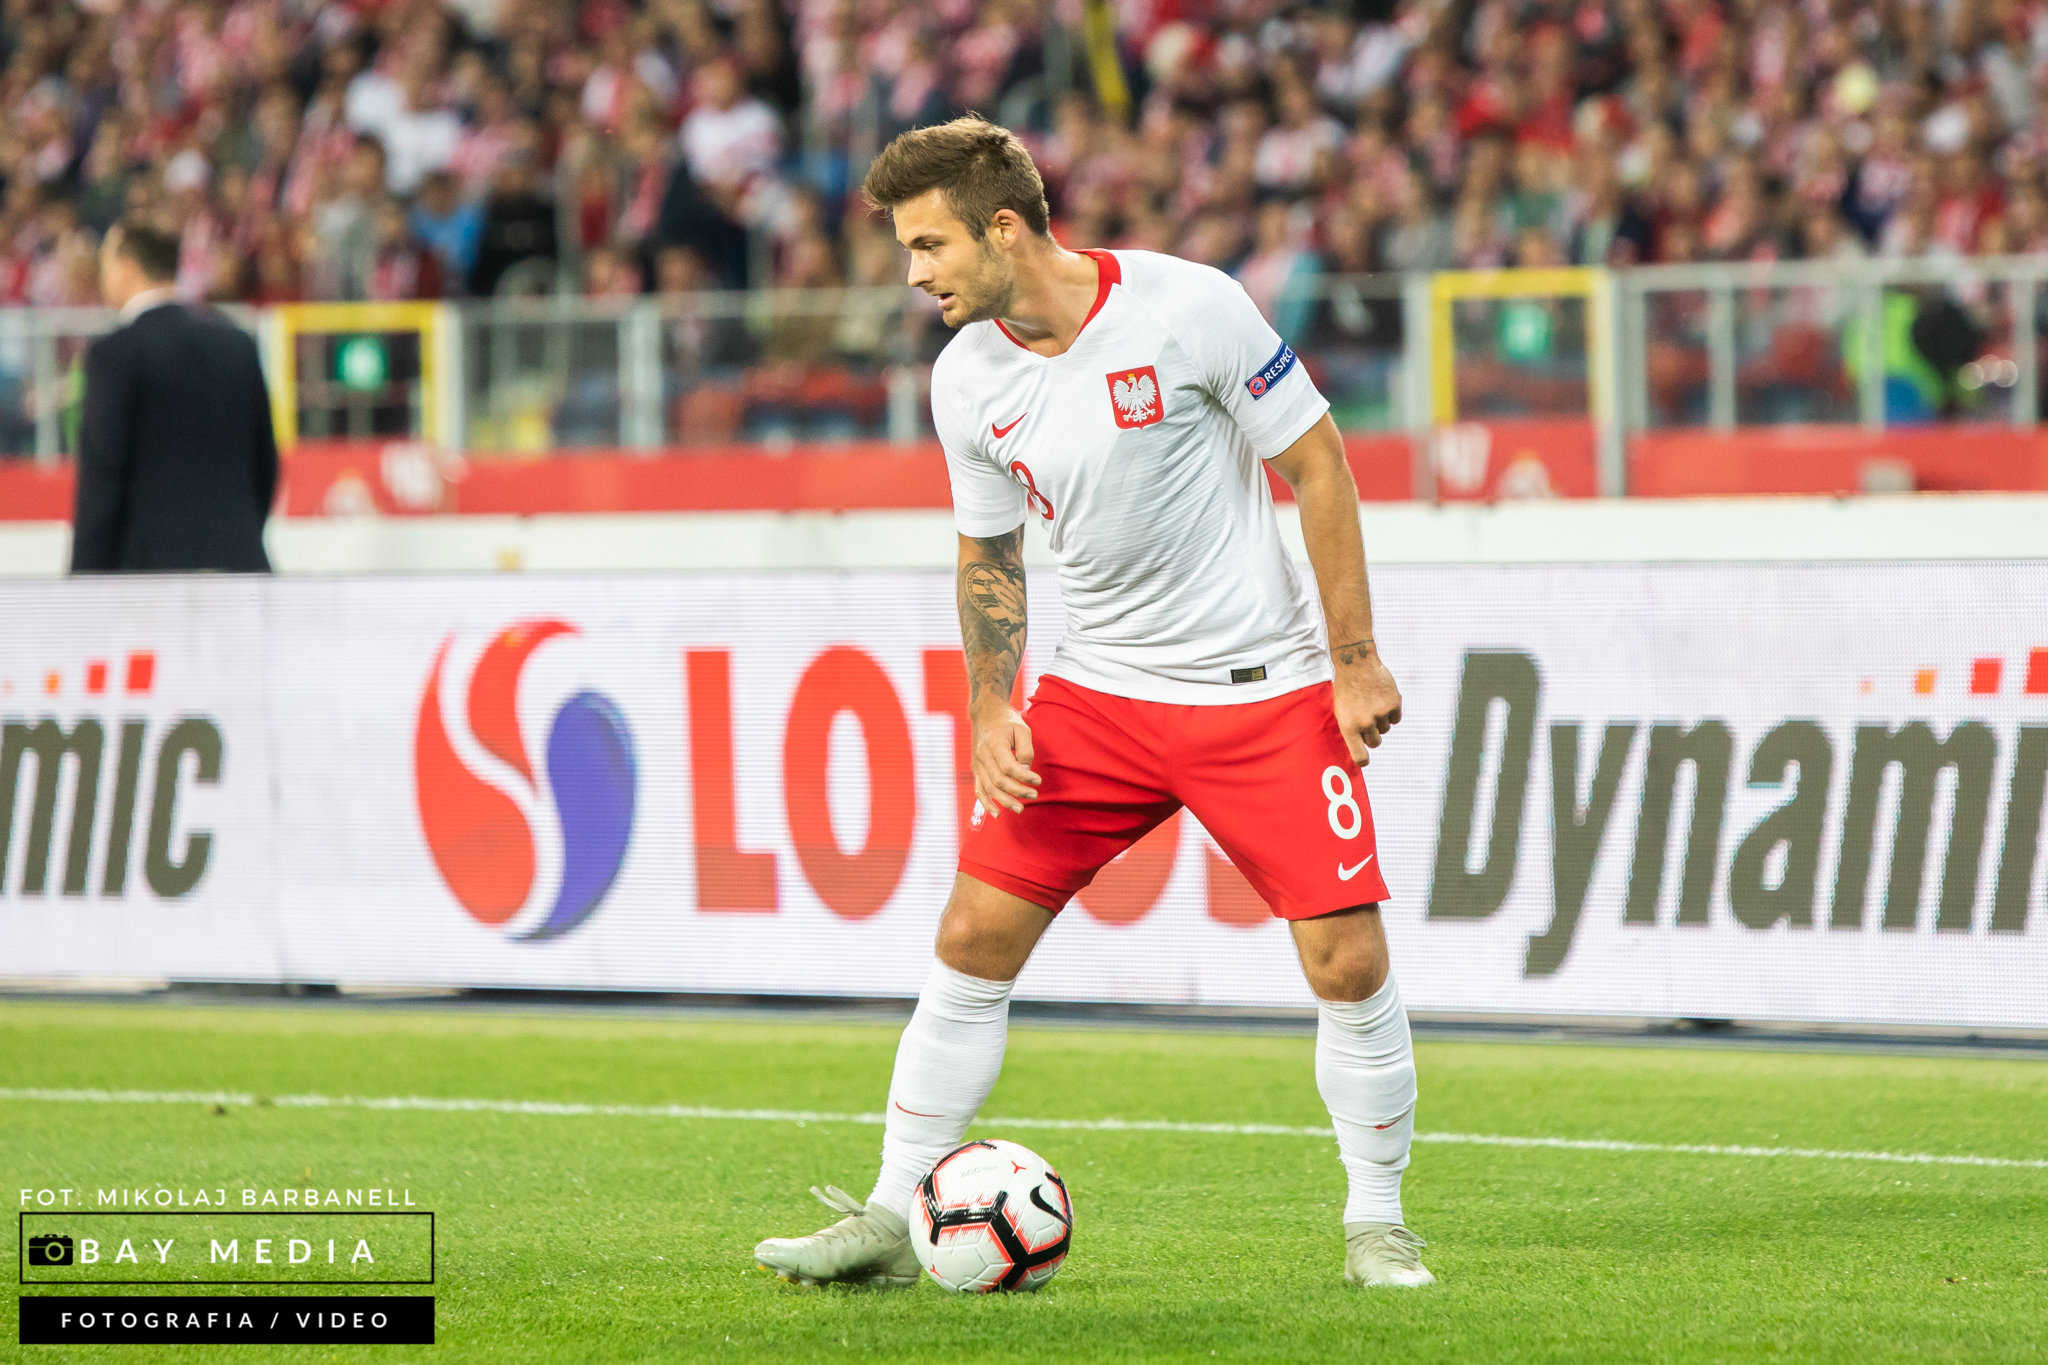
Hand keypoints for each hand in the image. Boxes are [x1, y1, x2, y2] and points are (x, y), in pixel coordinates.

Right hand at [972, 706, 1040, 815]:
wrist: (985, 713)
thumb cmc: (1007, 721)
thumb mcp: (1022, 729)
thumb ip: (1025, 750)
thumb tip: (1026, 771)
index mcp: (994, 744)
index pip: (1009, 766)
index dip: (1023, 776)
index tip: (1038, 781)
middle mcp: (982, 756)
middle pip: (999, 780)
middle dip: (1017, 791)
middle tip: (1033, 796)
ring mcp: (977, 764)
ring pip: (989, 788)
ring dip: (1004, 801)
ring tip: (1019, 809)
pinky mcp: (975, 769)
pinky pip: (978, 789)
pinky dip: (986, 803)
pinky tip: (996, 813)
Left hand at [1333, 649, 1401, 765]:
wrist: (1357, 664)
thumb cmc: (1346, 689)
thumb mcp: (1340, 711)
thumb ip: (1350, 729)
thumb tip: (1359, 747)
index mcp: (1349, 727)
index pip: (1360, 756)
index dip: (1363, 760)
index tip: (1364, 759)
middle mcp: (1366, 723)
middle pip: (1375, 743)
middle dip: (1372, 735)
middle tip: (1367, 720)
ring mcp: (1381, 714)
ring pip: (1385, 729)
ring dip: (1381, 721)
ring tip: (1372, 704)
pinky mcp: (1394, 704)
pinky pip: (1396, 719)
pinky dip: (1391, 712)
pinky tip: (1382, 700)